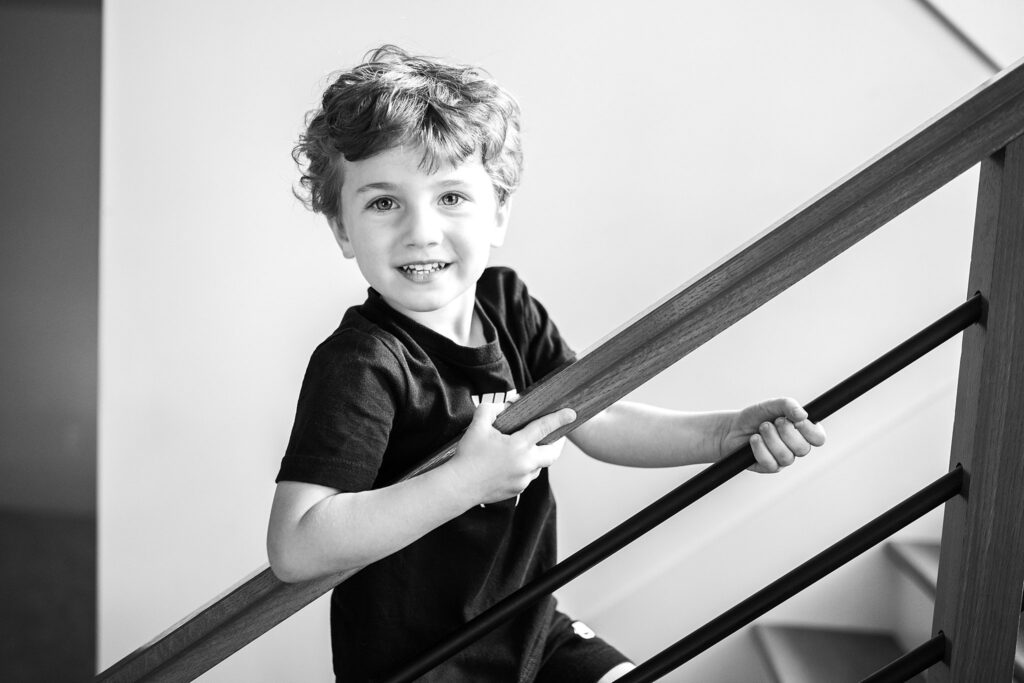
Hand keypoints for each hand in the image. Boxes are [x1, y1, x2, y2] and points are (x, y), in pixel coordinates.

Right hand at [448, 402, 575, 504]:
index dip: (559, 418)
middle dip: (557, 443)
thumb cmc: (467, 455)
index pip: (544, 428)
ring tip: (530, 447)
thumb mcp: (477, 425)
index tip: (571, 413)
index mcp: (518, 445)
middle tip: (557, 435)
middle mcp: (525, 464)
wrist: (459, 487)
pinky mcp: (517, 490)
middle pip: (552, 453)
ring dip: (539, 456)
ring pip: (539, 466)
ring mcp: (522, 479)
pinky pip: (528, 476)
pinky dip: (526, 467)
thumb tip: (505, 406)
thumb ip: (491, 409)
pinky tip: (514, 462)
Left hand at [723, 397, 825, 472]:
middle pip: (804, 449)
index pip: (819, 438)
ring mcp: (784, 459)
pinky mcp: (770, 467)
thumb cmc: (755, 417)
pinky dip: (759, 448)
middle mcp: (796, 447)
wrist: (732, 428)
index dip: (809, 431)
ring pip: (786, 457)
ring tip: (761, 429)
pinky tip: (754, 440)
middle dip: (785, 433)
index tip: (795, 421)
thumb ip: (788, 405)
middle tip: (772, 422)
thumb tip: (803, 415)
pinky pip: (770, 463)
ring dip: (771, 439)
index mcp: (803, 431)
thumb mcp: (771, 405)